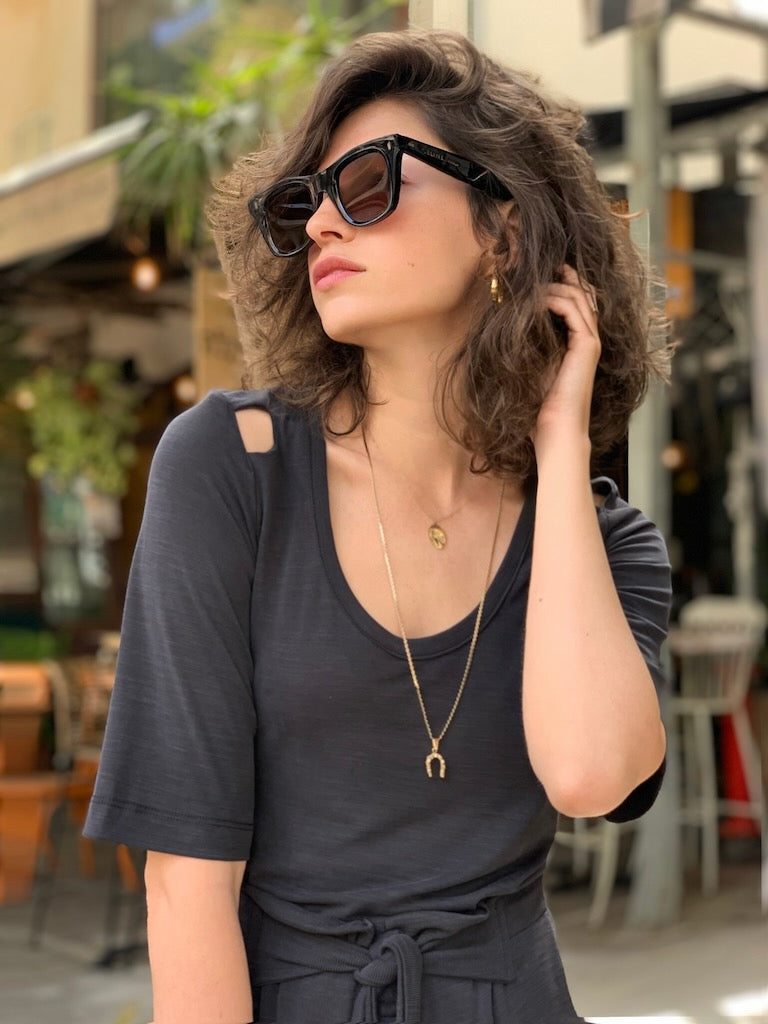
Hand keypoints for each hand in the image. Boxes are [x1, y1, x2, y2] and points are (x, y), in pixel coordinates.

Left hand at [532, 264, 600, 454]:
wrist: (554, 430)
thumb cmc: (539, 408)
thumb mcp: (530, 367)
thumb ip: (529, 345)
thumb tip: (510, 322)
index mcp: (578, 345)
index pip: (577, 304)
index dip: (564, 284)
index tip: (544, 272)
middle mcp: (588, 340)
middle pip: (582, 294)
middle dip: (563, 276)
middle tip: (543, 264)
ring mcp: (591, 341)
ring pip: (578, 297)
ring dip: (554, 286)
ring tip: (533, 283)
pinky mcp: (588, 345)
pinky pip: (573, 309)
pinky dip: (553, 299)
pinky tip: (535, 300)